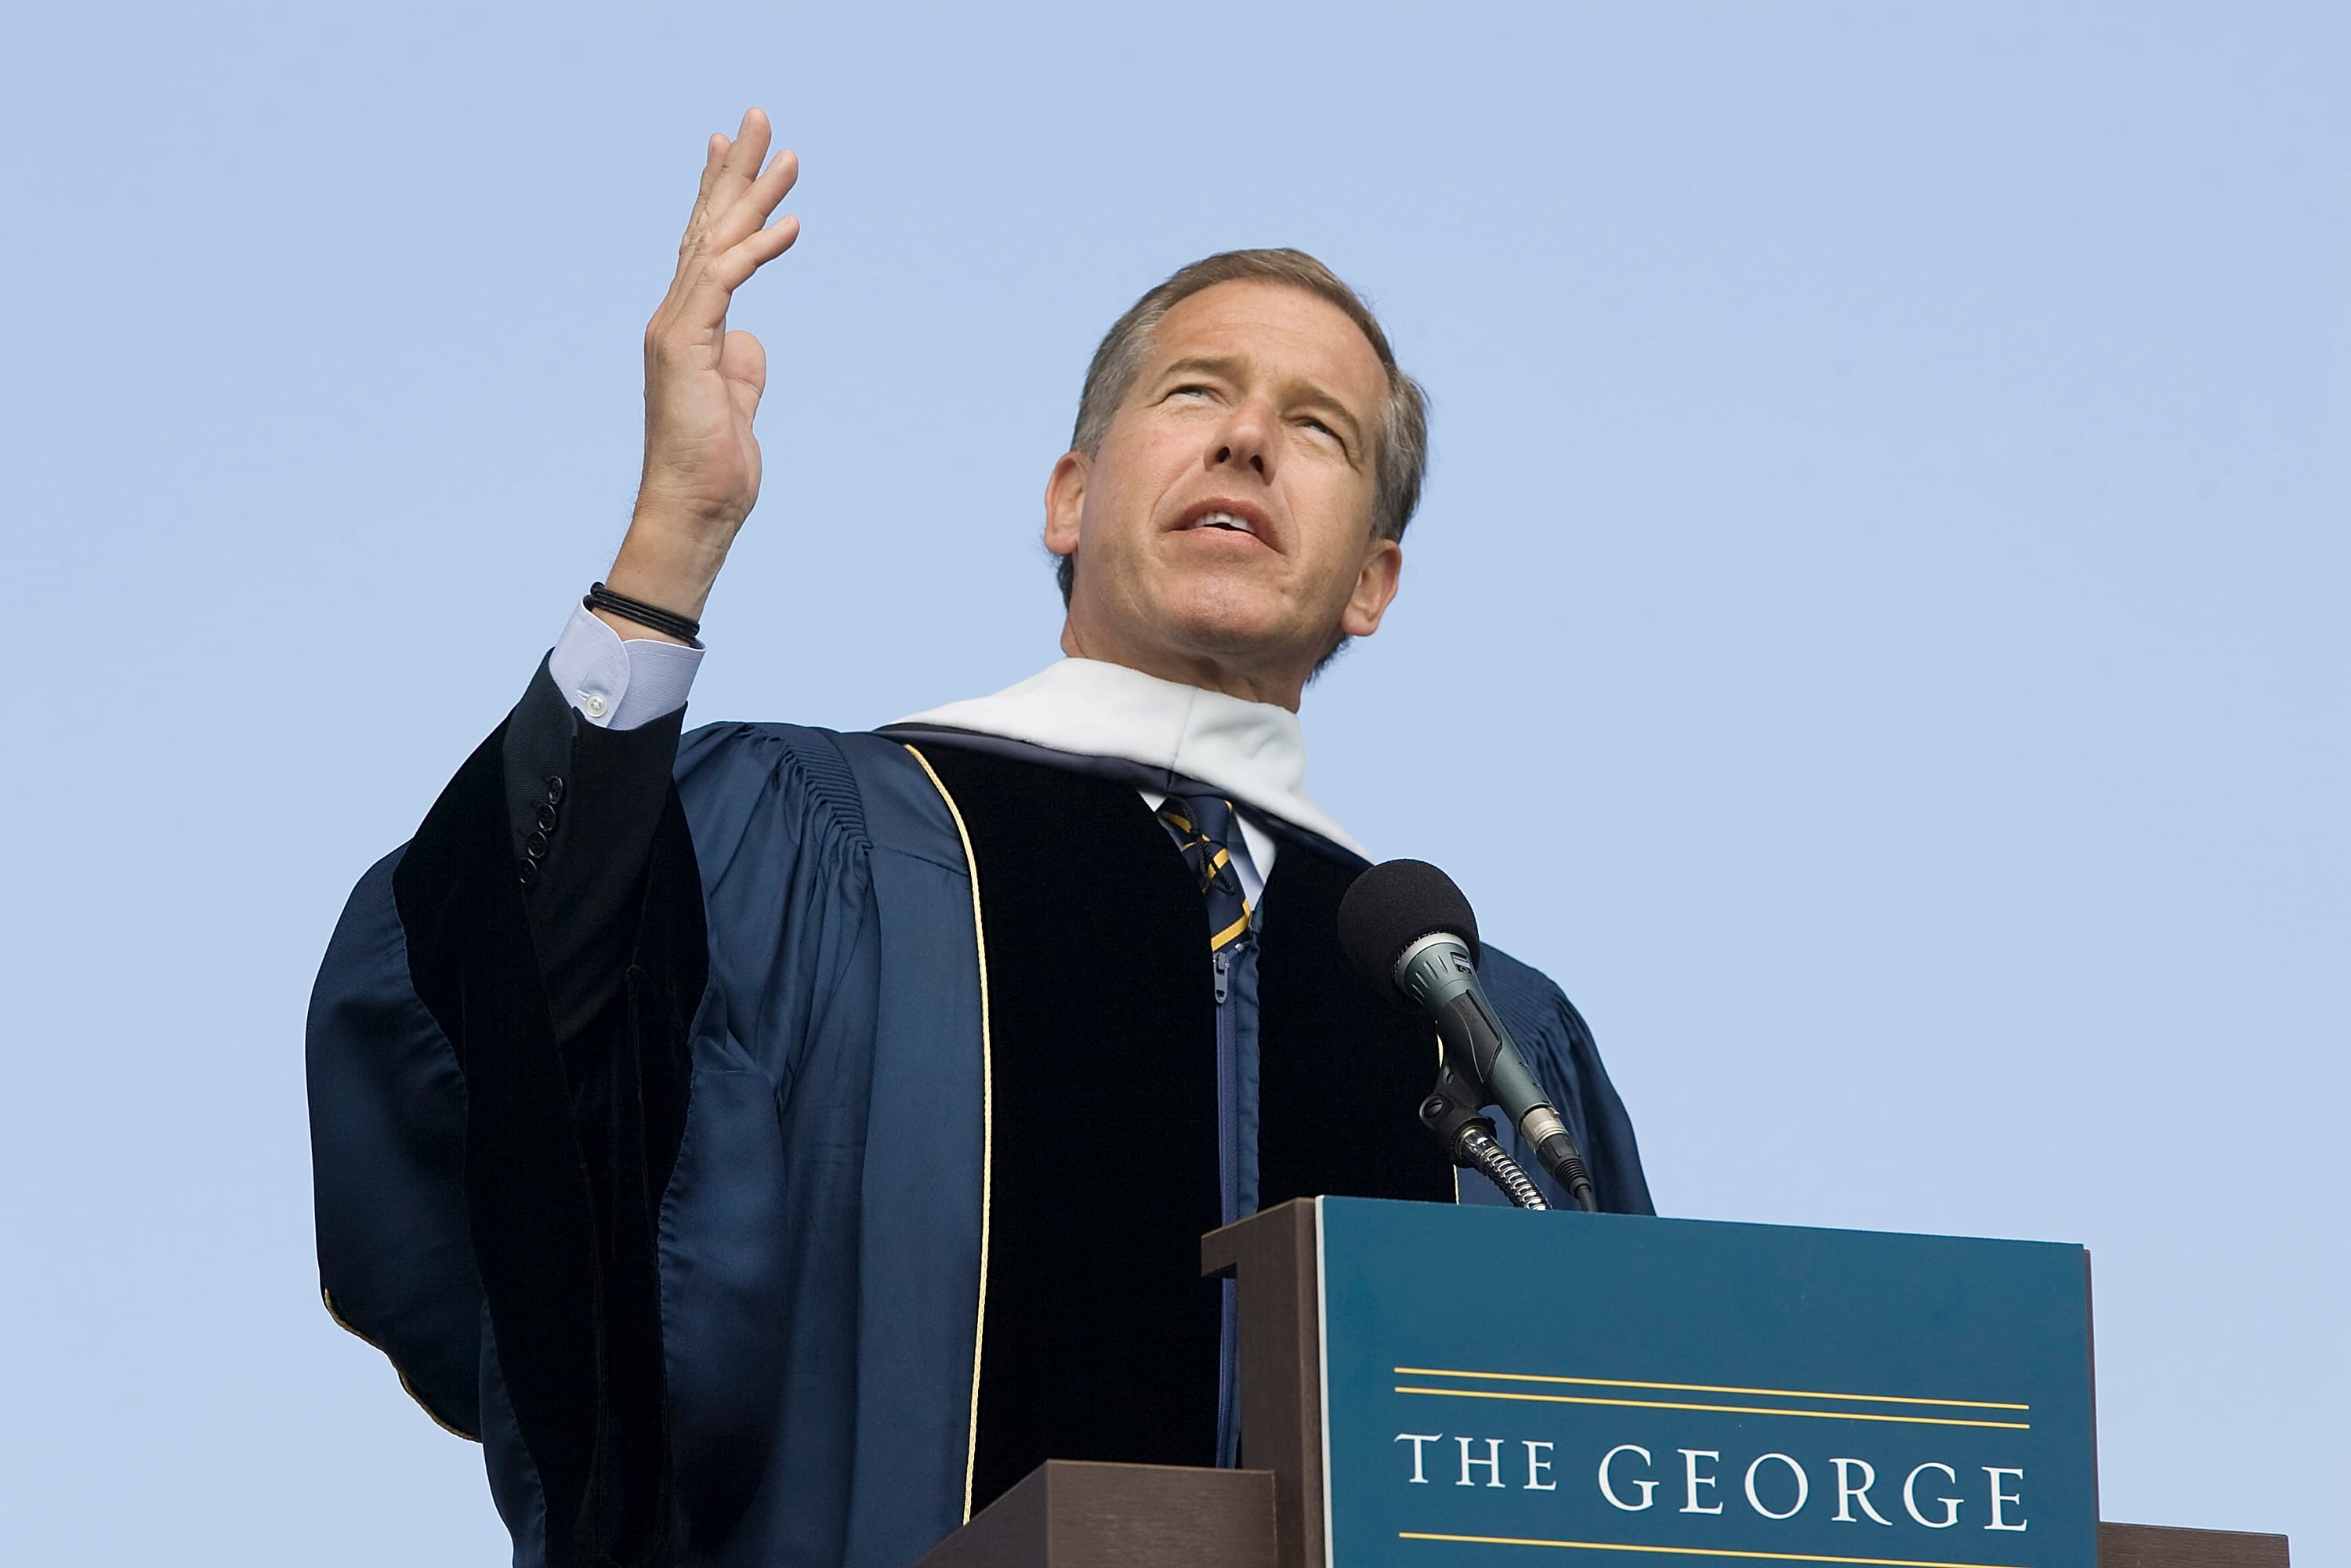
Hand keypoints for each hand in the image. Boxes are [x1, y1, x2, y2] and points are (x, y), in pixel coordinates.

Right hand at [603, 108, 799, 632]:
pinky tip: (790, 224)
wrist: (694, 510)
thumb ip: (741, 368)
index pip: (704, 247)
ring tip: (786, 154)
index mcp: (687, 328)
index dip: (721, 197)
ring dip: (753, 195)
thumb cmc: (714, 469)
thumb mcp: (738, 405)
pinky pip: (724, 281)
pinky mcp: (686, 346)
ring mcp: (676, 329)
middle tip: (758, 118)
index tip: (735, 150)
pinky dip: (757, 249)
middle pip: (706, 228)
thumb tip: (751, 342)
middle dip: (735, 172)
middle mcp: (674, 318)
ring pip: (716, 243)